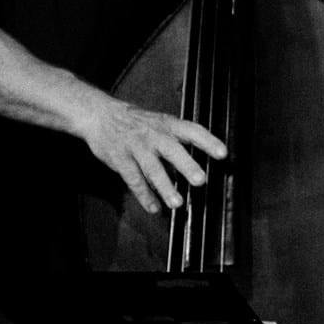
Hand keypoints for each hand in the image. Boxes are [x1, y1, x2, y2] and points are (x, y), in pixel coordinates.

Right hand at [79, 98, 228, 214]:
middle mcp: (154, 135)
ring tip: (177, 203)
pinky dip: (144, 196)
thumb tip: (203, 156)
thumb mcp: (160, 122)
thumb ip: (178, 138)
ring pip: (152, 169)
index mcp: (168, 125)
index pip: (192, 131)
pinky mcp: (121, 159)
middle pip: (172, 151)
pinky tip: (154, 208)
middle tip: (200, 180)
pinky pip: (134, 180)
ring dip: (165, 187)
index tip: (223, 153)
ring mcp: (136, 147)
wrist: (100, 115)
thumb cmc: (137, 122)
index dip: (208, 141)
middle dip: (187, 166)